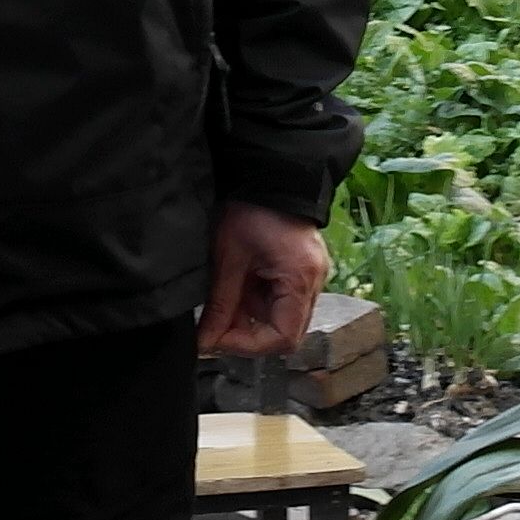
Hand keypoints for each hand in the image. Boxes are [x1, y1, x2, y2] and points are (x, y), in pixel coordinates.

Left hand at [200, 203, 329, 357]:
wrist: (268, 173)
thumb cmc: (251, 209)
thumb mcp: (229, 259)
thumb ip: (220, 304)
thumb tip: (205, 341)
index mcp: (300, 280)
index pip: (282, 338)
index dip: (247, 345)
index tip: (217, 338)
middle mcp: (313, 283)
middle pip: (285, 332)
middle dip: (247, 333)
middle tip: (215, 324)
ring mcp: (310, 277)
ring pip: (281, 318)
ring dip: (250, 316)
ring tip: (223, 299)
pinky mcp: (301, 270)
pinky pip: (281, 300)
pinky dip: (256, 301)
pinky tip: (237, 285)